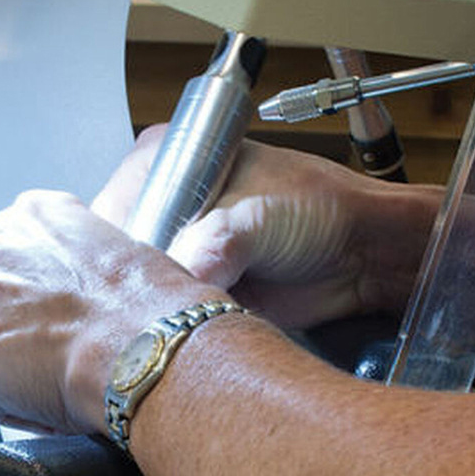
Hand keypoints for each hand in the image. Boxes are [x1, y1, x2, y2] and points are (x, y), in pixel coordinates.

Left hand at [0, 190, 227, 434]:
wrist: (136, 344)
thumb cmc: (145, 306)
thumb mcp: (120, 255)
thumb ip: (81, 263)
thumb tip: (85, 292)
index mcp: (37, 211)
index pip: (19, 250)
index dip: (39, 289)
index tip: (55, 310)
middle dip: (11, 315)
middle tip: (47, 345)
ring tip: (44, 372)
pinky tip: (32, 392)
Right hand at [93, 126, 440, 328]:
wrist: (360, 251)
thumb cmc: (316, 208)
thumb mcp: (256, 217)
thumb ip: (213, 245)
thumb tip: (181, 279)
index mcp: (168, 157)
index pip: (113, 201)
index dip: (116, 239)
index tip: (128, 270)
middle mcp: (167, 195)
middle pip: (121, 242)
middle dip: (135, 273)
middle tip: (158, 295)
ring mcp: (180, 237)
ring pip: (141, 276)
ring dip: (154, 297)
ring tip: (178, 305)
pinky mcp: (194, 274)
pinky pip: (164, 302)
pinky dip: (170, 315)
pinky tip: (183, 318)